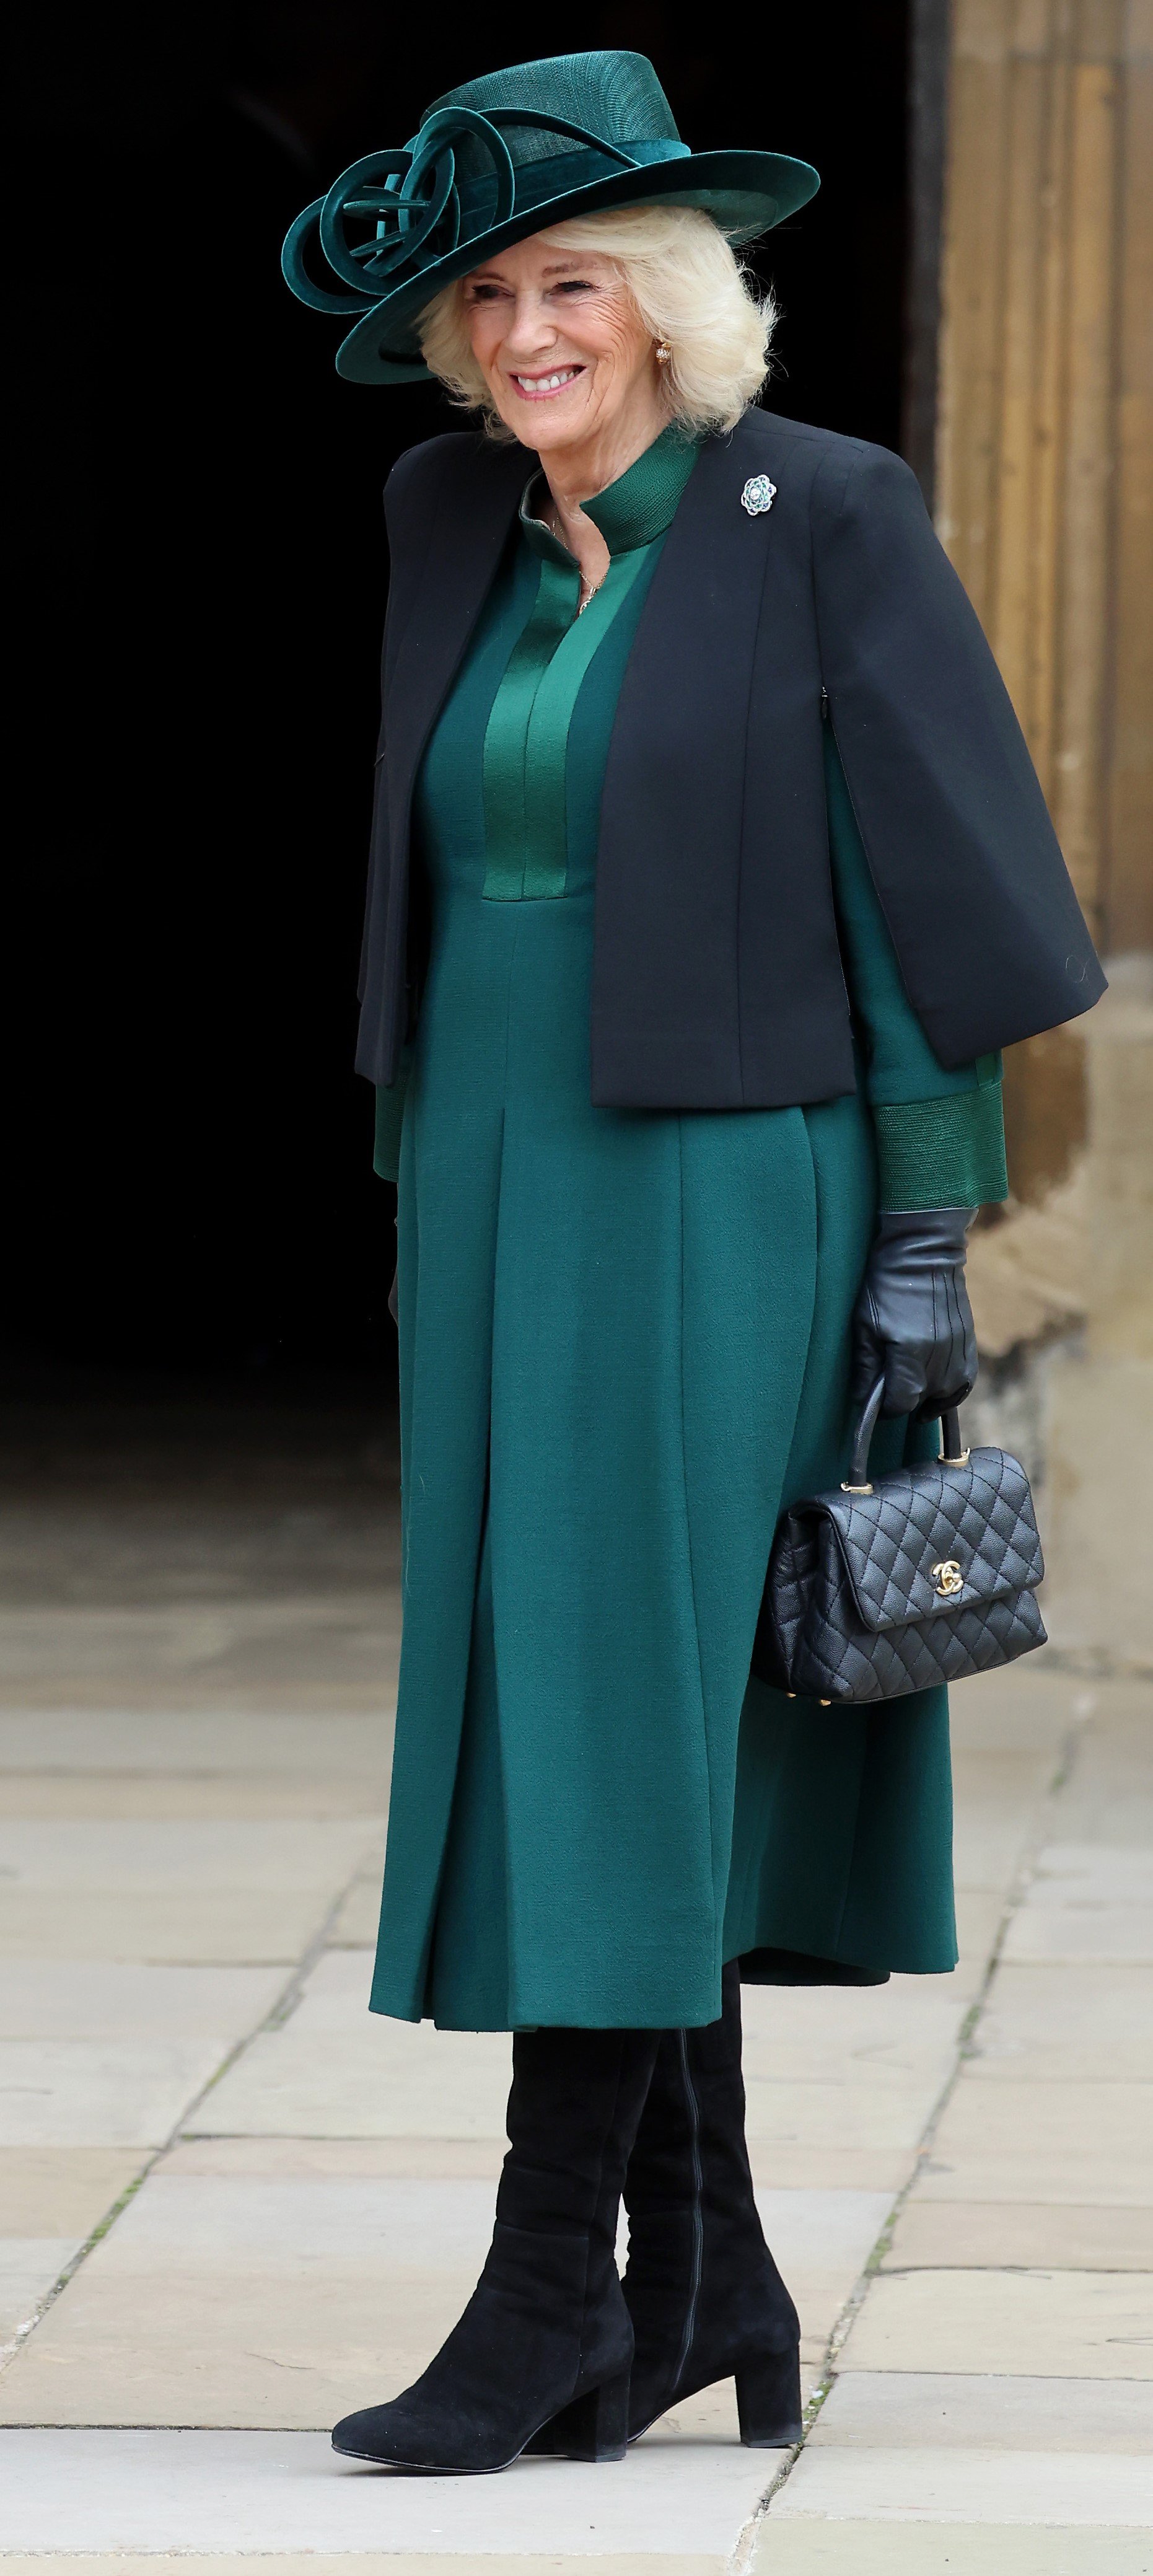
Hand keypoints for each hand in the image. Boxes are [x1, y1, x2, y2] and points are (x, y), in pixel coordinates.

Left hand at [852, 1207, 977, 1419]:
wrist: (924, 1252)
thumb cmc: (886, 1285)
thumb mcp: (865, 1324)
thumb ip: (866, 1366)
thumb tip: (863, 1401)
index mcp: (910, 1352)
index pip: (901, 1402)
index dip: (886, 1408)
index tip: (876, 1402)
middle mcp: (940, 1358)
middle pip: (922, 1400)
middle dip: (904, 1398)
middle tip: (889, 1385)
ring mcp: (959, 1352)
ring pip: (944, 1395)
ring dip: (927, 1396)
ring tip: (912, 1388)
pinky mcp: (969, 1345)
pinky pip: (964, 1384)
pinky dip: (950, 1390)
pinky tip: (936, 1389)